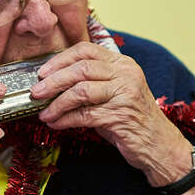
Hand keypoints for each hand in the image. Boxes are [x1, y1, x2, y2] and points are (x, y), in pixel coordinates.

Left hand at [31, 42, 189, 184]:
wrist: (159, 144)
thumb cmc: (132, 118)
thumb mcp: (115, 92)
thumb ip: (92, 81)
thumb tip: (53, 81)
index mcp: (123, 63)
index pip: (86, 50)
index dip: (61, 59)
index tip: (42, 72)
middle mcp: (126, 74)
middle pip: (81, 68)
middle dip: (53, 80)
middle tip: (36, 91)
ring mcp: (125, 94)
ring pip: (81, 91)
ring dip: (56, 103)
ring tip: (44, 112)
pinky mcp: (120, 116)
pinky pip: (84, 115)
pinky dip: (65, 120)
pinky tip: (55, 123)